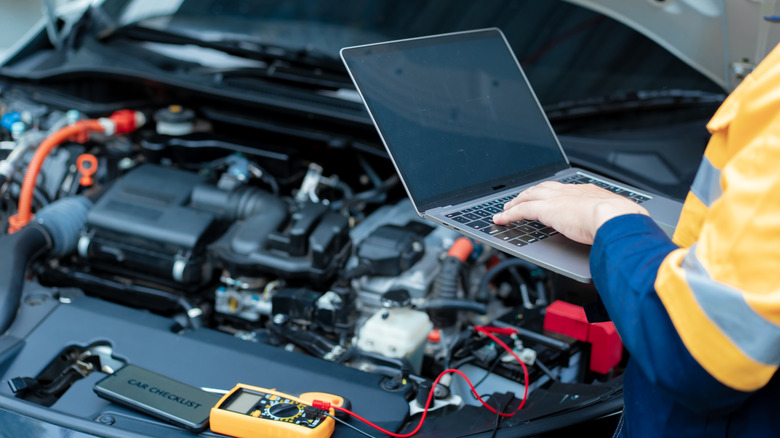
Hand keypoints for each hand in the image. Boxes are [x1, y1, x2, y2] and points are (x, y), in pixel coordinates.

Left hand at [492, 181, 649, 244]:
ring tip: (507, 209)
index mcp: (586, 192)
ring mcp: (556, 199)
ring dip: (516, 202)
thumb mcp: (613, 219)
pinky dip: (509, 215)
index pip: (563, 190)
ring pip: (529, 196)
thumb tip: (609, 233)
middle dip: (529, 194)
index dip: (551, 193)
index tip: (547, 197)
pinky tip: (501, 220)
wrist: (615, 217)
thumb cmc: (620, 221)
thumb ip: (606, 223)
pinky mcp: (545, 210)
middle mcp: (569, 191)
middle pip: (542, 188)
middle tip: (519, 200)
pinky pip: (521, 210)